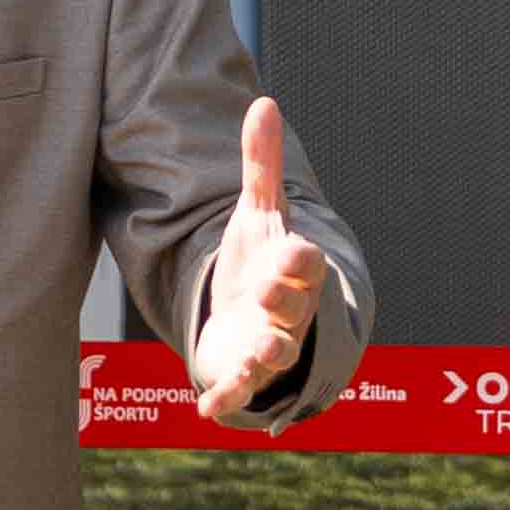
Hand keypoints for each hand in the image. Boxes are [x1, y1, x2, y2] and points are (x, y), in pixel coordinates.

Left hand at [190, 95, 326, 426]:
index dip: (298, 259)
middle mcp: (288, 311)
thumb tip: (264, 100)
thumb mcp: (257, 212)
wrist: (254, 317)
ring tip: (257, 356)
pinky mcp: (241, 371)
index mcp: (293, 269)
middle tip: (266, 293)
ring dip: (266, 355)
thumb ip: (260, 165)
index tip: (291, 250)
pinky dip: (225, 399)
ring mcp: (267, 344)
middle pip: (293, 308)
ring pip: (275, 353)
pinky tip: (205, 409)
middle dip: (283, 303)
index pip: (305, 263)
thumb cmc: (260, 261)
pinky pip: (238, 389)